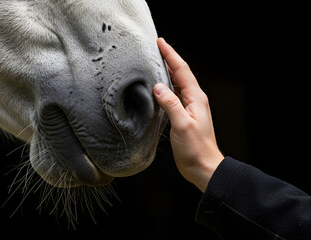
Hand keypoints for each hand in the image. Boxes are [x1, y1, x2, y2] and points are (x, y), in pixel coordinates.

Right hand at [154, 38, 223, 191]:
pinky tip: (157, 87)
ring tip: (154, 62)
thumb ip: (171, 105)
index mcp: (195, 98)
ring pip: (176, 83)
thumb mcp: (182, 125)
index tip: (160, 42)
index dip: (171, 55)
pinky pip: (173, 95)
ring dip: (166, 72)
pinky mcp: (183, 115)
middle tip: (155, 47)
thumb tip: (158, 87)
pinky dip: (165, 87)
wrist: (203, 167)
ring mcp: (189, 107)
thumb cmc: (195, 149)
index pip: (182, 70)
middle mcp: (193, 99)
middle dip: (168, 59)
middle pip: (180, 73)